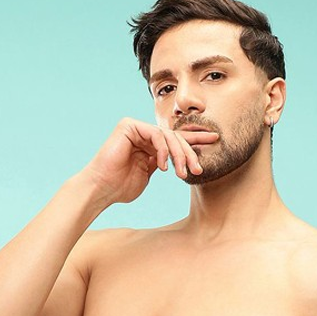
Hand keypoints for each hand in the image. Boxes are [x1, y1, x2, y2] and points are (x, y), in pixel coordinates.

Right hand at [80, 117, 218, 205]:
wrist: (102, 189)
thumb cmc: (121, 187)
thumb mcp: (148, 176)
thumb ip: (164, 164)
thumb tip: (183, 161)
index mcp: (150, 145)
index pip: (176, 140)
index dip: (196, 140)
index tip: (215, 140)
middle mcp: (144, 134)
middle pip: (175, 137)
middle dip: (190, 153)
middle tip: (198, 169)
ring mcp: (136, 128)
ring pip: (168, 135)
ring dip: (179, 155)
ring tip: (182, 173)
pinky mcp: (129, 126)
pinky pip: (155, 134)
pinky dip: (163, 150)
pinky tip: (163, 167)